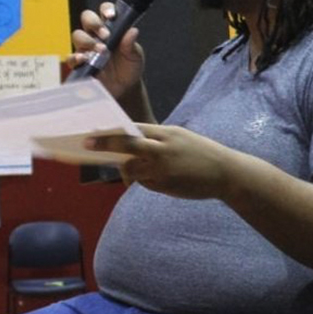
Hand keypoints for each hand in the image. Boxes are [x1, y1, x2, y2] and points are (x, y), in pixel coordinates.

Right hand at [69, 2, 144, 98]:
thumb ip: (132, 45)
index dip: (107, 10)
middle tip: (105, 35)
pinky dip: (76, 57)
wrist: (125, 88)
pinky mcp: (79, 63)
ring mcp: (86, 48)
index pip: (105, 11)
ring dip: (87, 40)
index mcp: (111, 28)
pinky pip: (71, 57)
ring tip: (101, 50)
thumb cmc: (129, 68)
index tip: (112, 16)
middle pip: (87, 18)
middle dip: (93, 23)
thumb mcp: (135, 57)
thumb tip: (133, 31)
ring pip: (77, 35)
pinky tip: (84, 59)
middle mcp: (96, 35)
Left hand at [87, 124, 236, 199]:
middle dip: (105, 144)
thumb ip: (159, 139)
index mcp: (167, 134)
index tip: (93, 130)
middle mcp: (163, 149)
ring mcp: (162, 168)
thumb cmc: (202, 154)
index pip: (134, 129)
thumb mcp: (182, 138)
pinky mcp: (164, 185)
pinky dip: (143, 181)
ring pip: (131, 168)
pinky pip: (144, 182)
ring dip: (126, 171)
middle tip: (86, 143)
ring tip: (128, 174)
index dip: (112, 130)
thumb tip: (132, 141)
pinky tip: (156, 180)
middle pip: (126, 144)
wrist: (225, 173)